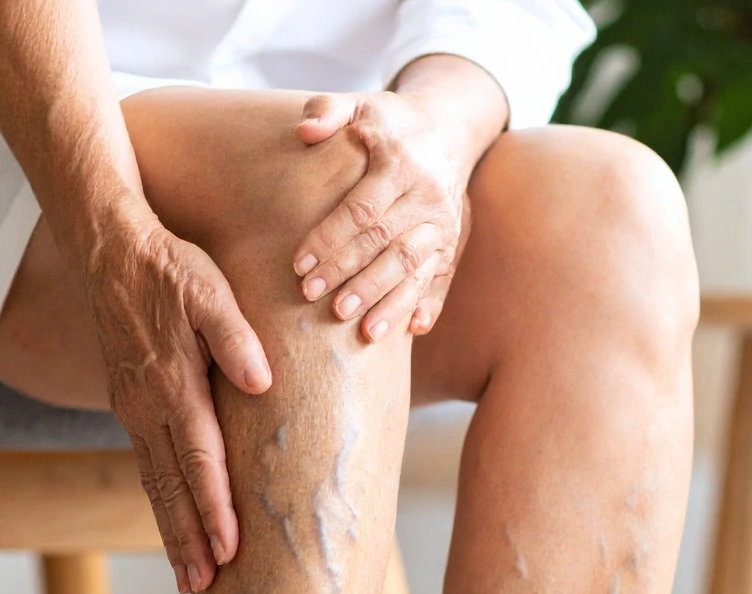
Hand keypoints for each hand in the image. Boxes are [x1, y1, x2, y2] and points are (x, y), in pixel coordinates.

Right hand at [84, 218, 271, 593]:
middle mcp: (148, 409)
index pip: (200, 461)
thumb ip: (235, 337)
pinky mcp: (130, 407)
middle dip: (189, 542)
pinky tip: (173, 529)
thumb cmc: (168, 267)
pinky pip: (147, 468)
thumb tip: (261, 379)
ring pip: (155, 486)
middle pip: (172, 489)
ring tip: (188, 581)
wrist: (107, 249)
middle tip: (202, 590)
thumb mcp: (209, 289)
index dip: (216, 509)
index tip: (230, 550)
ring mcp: (134, 411)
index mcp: (173, 386)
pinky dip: (161, 505)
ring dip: (172, 534)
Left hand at [291, 91, 471, 340]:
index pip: (362, 209)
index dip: (330, 239)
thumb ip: (327, 110)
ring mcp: (444, 225)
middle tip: (314, 298)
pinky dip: (428, 306)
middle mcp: (429, 197)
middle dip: (350, 275)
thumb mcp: (359, 104)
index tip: (299, 264)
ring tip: (361, 330)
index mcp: (402, 164)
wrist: (448, 129)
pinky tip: (411, 331)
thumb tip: (303, 132)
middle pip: (386, 244)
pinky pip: (441, 279)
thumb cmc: (389, 122)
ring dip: (388, 301)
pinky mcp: (452, 244)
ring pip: (414, 268)